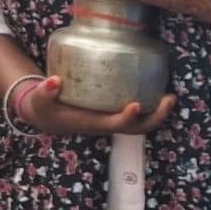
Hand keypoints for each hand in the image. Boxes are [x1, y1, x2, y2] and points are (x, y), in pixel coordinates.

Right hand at [15, 74, 174, 136]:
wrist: (45, 115)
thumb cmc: (44, 107)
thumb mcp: (40, 100)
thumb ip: (45, 91)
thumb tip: (54, 80)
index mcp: (91, 122)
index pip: (114, 124)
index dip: (127, 118)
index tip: (136, 105)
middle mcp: (106, 123)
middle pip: (137, 129)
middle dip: (156, 117)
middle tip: (169, 98)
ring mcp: (111, 118)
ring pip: (141, 123)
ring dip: (158, 112)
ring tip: (170, 95)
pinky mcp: (112, 110)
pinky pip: (137, 112)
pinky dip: (151, 104)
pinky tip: (157, 86)